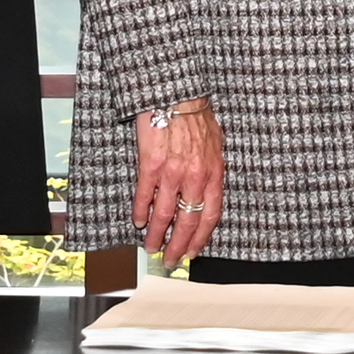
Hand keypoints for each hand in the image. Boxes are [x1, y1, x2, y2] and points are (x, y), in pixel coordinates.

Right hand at [131, 103, 222, 267]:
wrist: (176, 94)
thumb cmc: (196, 114)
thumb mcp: (215, 143)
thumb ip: (212, 168)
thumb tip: (208, 189)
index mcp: (214, 172)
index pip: (210, 214)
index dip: (202, 237)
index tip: (195, 251)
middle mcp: (195, 176)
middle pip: (188, 221)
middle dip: (179, 245)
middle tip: (171, 259)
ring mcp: (173, 172)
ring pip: (165, 213)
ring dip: (157, 234)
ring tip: (151, 246)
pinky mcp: (151, 165)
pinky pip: (145, 195)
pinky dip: (141, 211)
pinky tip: (138, 221)